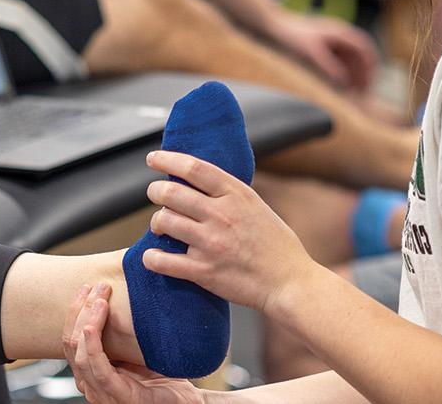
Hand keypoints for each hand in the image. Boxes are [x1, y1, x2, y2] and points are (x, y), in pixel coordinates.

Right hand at [64, 283, 207, 403]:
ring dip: (87, 320)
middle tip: (96, 286)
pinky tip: (91, 326)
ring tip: (100, 299)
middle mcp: (91, 384)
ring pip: (80, 352)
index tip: (87, 288)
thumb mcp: (137, 354)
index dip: (75, 312)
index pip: (72, 339)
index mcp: (93, 373)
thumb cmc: (163, 383)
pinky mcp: (115, 394)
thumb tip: (123, 299)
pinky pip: (96, 367)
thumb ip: (123, 337)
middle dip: (80, 310)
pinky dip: (91, 344)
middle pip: (71, 342)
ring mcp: (101, 392)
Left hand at [141, 151, 324, 314]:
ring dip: (156, 223)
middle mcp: (221, 215)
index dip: (168, 159)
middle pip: (170, 193)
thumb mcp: (257, 207)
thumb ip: (230, 195)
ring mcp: (211, 243)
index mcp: (236, 195)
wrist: (290, 283)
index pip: (194, 168)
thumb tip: (200, 182)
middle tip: (155, 195)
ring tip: (160, 227)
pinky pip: (163, 261)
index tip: (153, 158)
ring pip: (164, 222)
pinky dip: (151, 258)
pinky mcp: (204, 271)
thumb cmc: (277, 246)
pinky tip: (152, 257)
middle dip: (155, 192)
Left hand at [266, 13, 377, 92]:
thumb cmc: (292, 37)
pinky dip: (342, 74)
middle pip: (359, 56)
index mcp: (341, 32)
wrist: (273, 26)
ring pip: (350, 61)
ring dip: (353, 76)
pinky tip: (338, 87)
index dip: (370, 66)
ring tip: (352, 94)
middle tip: (362, 94)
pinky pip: (339, 62)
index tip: (368, 83)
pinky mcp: (323, 48)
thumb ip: (330, 66)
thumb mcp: (312, 53)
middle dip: (363, 74)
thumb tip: (345, 81)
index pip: (364, 48)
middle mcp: (339, 35)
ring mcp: (331, 41)